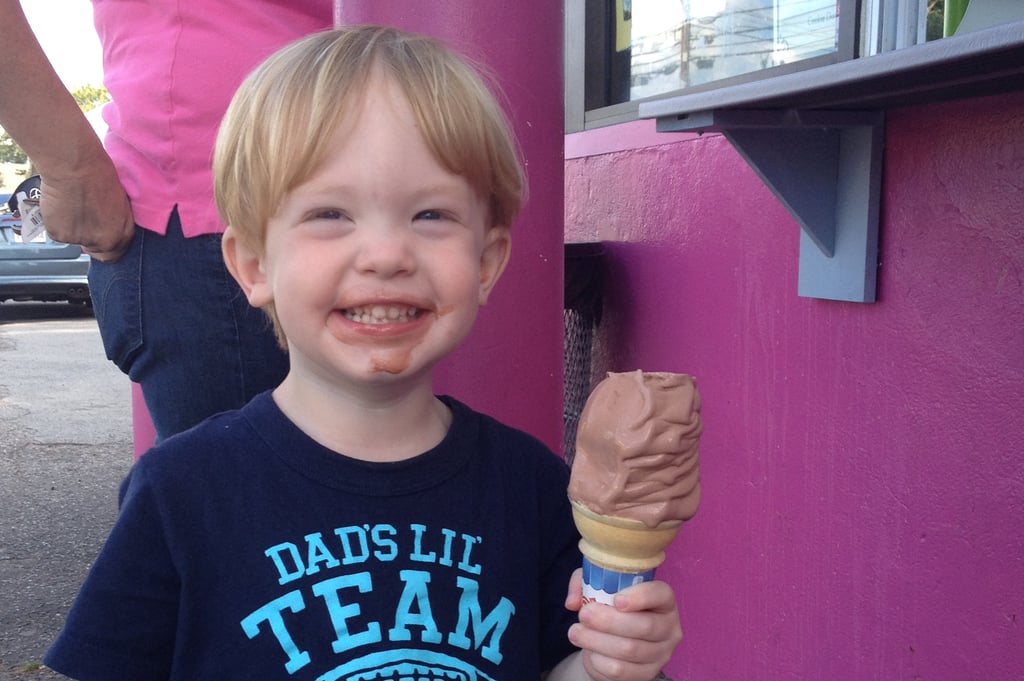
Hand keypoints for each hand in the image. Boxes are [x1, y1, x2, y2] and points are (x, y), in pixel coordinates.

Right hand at [40, 158, 133, 261]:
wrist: (76, 168)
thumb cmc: (100, 175)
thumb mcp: (120, 202)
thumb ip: (116, 220)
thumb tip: (107, 225)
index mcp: (122, 234)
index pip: (114, 254)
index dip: (104, 245)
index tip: (97, 236)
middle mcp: (103, 242)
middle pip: (93, 249)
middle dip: (87, 238)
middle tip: (81, 218)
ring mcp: (80, 240)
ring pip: (73, 239)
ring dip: (70, 227)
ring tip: (71, 205)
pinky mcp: (59, 235)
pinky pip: (56, 232)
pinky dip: (55, 222)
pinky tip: (59, 205)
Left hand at [564, 569, 681, 680]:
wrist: (612, 642)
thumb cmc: (610, 607)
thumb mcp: (598, 586)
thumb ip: (583, 584)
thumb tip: (573, 602)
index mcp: (663, 600)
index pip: (661, 594)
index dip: (641, 596)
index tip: (616, 599)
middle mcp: (669, 627)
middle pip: (644, 626)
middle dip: (609, 621)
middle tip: (584, 615)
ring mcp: (661, 654)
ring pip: (629, 650)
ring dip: (597, 641)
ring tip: (576, 632)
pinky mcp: (647, 674)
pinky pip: (621, 671)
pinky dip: (599, 660)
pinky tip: (589, 650)